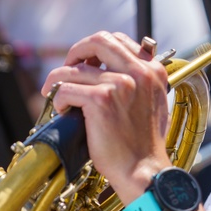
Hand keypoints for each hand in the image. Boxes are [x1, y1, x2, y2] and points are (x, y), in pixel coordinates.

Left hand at [42, 32, 172, 203]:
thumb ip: (138, 81)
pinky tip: (64, 111)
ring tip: (57, 94)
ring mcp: (120, 84)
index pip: (118, 40)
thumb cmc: (144, 143)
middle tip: (66, 69)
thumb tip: (107, 69)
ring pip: (74, 68)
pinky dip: (59, 98)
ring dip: (59, 80)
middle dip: (76, 52)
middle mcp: (140, 72)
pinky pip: (66, 88)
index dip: (95, 49)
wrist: (144, 170)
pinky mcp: (101, 100)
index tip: (85, 63)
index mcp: (153, 70)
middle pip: (98, 41)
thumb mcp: (153, 102)